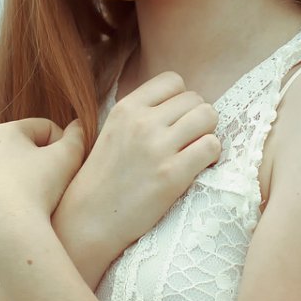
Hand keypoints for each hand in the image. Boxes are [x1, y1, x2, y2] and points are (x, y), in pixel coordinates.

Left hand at [0, 115, 87, 280]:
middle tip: (60, 182)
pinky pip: (5, 195)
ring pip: (16, 173)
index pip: (46, 128)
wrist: (9, 231)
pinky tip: (29, 213)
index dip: (65, 144)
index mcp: (3, 132)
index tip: (69, 165)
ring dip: (34, 181)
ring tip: (46, 199)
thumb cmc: (39, 188)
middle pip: (29, 150)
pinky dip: (18, 200)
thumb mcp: (69, 156)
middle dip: (47, 163)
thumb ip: (77, 136)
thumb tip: (77, 127)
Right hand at [60, 69, 222, 259]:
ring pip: (208, 116)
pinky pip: (212, 146)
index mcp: (126, 108)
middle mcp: (142, 122)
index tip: (175, 120)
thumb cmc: (103, 178)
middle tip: (187, 141)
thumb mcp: (111, 131)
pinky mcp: (173, 175)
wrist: (89, 220)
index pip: (173, 80)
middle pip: (195, 99)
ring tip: (194, 151)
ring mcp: (158, 148)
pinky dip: (211, 156)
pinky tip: (198, 167)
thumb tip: (174, 99)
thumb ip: (139, 113)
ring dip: (207, 133)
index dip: (181, 99)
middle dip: (196, 118)